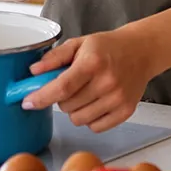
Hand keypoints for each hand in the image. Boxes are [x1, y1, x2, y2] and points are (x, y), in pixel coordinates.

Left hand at [20, 28, 158, 132]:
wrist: (142, 51)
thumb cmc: (109, 47)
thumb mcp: (79, 43)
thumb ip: (55, 57)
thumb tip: (33, 72)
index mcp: (93, 63)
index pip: (61, 87)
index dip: (41, 97)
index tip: (28, 102)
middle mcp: (107, 82)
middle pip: (67, 106)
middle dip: (61, 98)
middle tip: (71, 85)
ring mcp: (117, 99)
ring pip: (79, 119)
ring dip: (75, 110)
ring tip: (85, 93)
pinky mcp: (125, 111)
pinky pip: (95, 127)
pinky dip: (90, 118)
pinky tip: (96, 102)